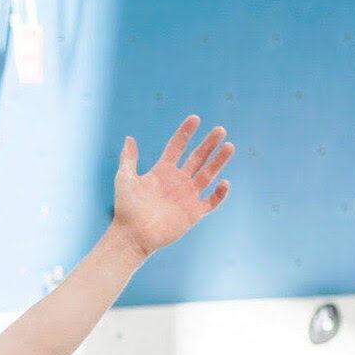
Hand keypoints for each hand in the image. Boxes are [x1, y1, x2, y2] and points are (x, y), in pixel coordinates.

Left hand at [112, 117, 232, 254]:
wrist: (132, 236)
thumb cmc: (126, 208)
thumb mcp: (124, 179)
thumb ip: (129, 159)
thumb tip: (129, 138)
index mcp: (162, 171)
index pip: (177, 147)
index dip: (185, 133)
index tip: (195, 118)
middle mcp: (177, 181)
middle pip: (197, 158)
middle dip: (209, 144)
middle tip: (220, 130)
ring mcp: (187, 196)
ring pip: (207, 175)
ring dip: (219, 161)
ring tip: (229, 146)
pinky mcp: (193, 213)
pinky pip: (211, 202)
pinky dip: (219, 193)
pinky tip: (224, 182)